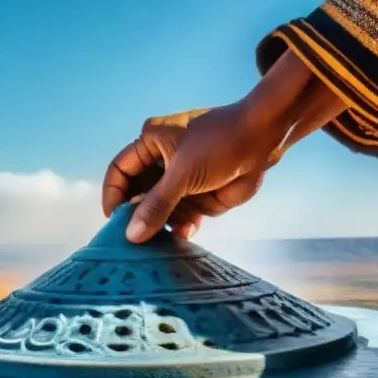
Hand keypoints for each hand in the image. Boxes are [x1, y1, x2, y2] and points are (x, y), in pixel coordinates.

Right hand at [102, 50, 345, 242]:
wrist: (263, 139)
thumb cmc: (220, 142)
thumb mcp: (183, 173)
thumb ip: (156, 205)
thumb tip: (131, 234)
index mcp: (150, 143)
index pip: (120, 171)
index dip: (114, 195)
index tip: (114, 220)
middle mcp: (162, 162)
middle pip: (138, 195)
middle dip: (140, 216)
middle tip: (138, 238)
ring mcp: (181, 180)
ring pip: (160, 210)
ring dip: (163, 224)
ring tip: (167, 237)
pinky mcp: (199, 196)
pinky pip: (182, 217)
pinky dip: (183, 226)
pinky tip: (187, 231)